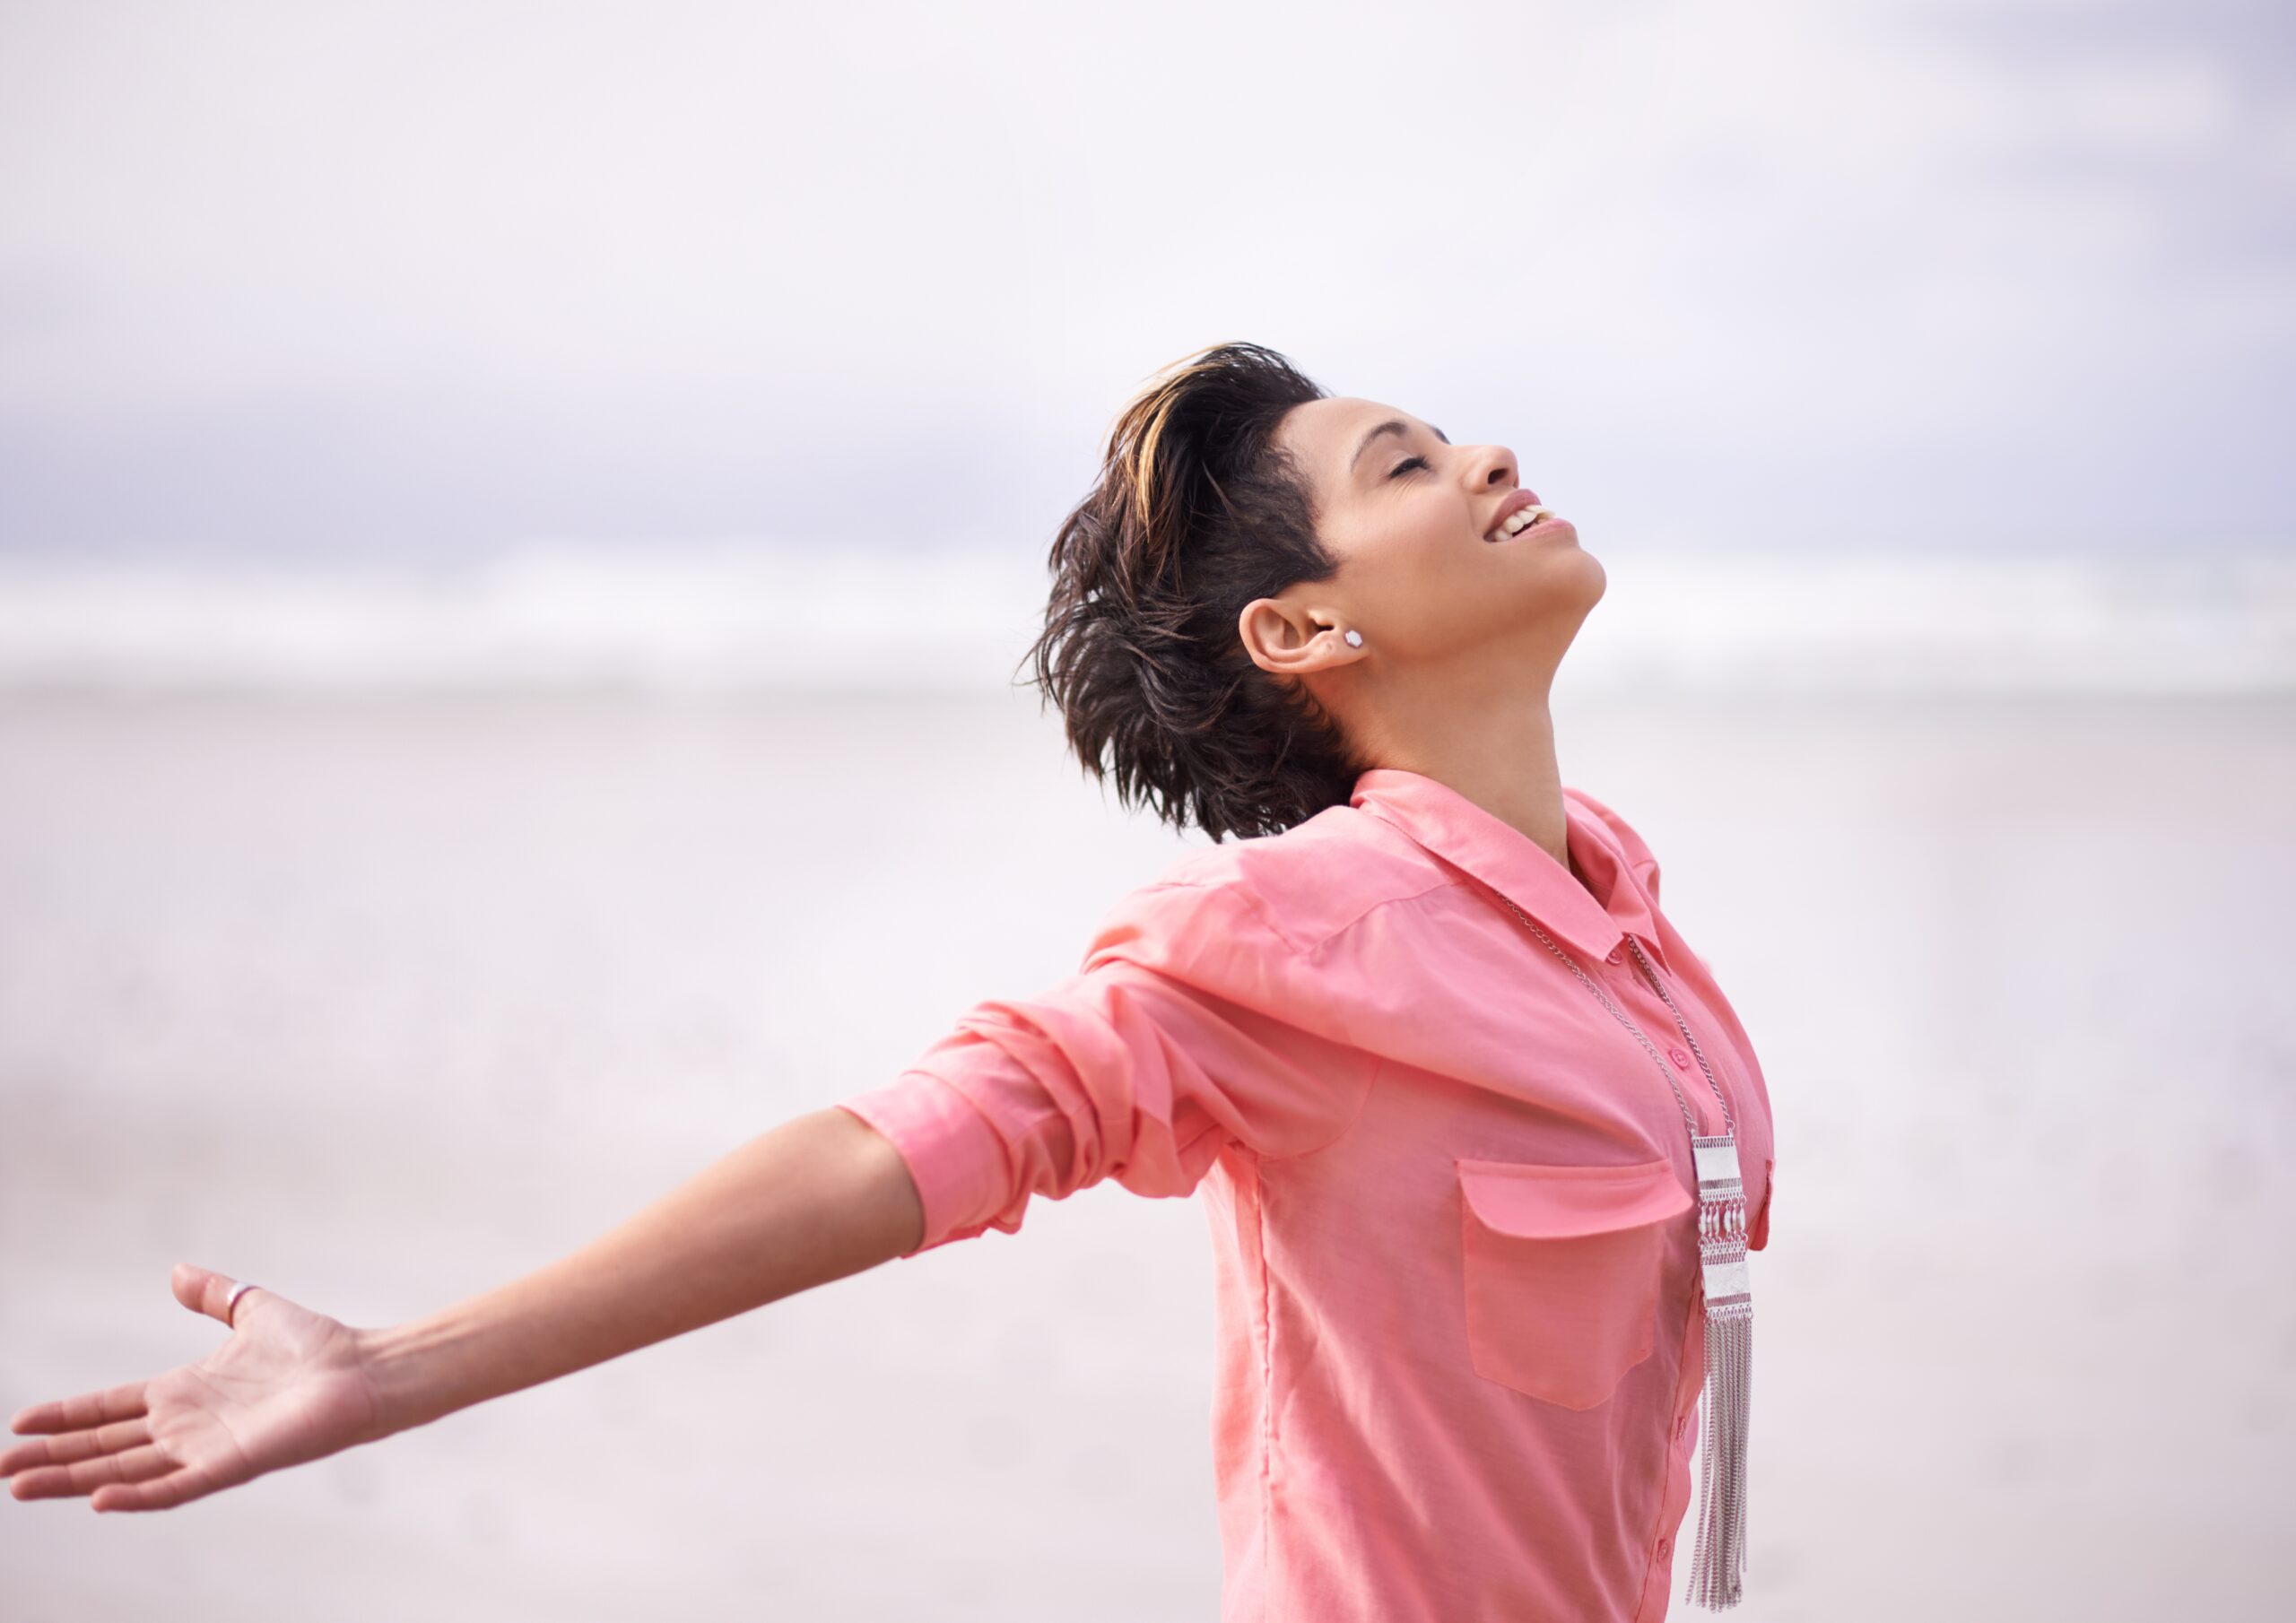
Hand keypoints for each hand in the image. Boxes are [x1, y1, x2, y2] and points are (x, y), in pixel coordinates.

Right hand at [3, 1263, 388, 1511]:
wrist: (364, 1370)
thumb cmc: (316, 1346)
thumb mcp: (252, 1310)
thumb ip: (214, 1294)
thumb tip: (176, 1271)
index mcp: (185, 1392)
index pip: (110, 1409)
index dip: (67, 1416)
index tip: (19, 1422)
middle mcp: (187, 1425)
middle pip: (104, 1446)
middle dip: (52, 1457)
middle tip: (1, 1469)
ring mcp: (206, 1448)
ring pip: (125, 1471)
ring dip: (74, 1480)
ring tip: (22, 1486)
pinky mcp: (232, 1464)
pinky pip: (177, 1486)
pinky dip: (138, 1494)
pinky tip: (98, 1499)